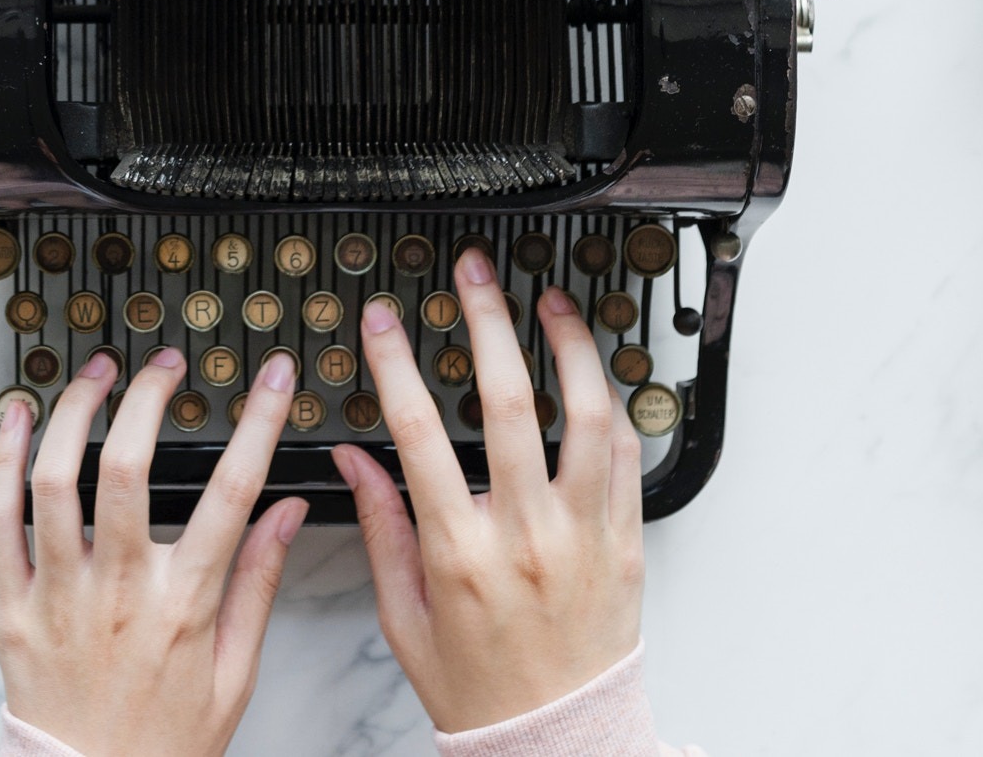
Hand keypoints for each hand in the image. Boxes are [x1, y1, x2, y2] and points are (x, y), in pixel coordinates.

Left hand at [0, 343, 309, 756]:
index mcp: (181, 605)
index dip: (259, 422)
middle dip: (149, 397)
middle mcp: (117, 591)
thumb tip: (287, 513)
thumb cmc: (161, 744)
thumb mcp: (234, 675)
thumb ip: (259, 584)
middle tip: (164, 365)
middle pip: (129, 467)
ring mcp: (58, 595)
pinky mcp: (10, 607)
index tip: (272, 379)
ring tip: (96, 375)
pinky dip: (4, 460)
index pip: (231, 492)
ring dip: (75, 412)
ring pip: (56, 480)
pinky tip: (17, 420)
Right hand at [333, 247, 645, 731]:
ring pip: (588, 417)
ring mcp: (584, 535)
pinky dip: (610, 407)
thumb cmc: (479, 690)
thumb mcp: (405, 618)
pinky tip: (592, 376)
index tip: (385, 320)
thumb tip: (354, 460)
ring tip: (553, 302)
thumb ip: (383, 529)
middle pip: (510, 402)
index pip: (420, 434)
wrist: (558, 743)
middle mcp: (527, 536)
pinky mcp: (627, 544)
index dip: (397, 364)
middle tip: (475, 273)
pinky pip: (627, 459)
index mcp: (460, 554)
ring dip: (570, 346)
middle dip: (488, 321)